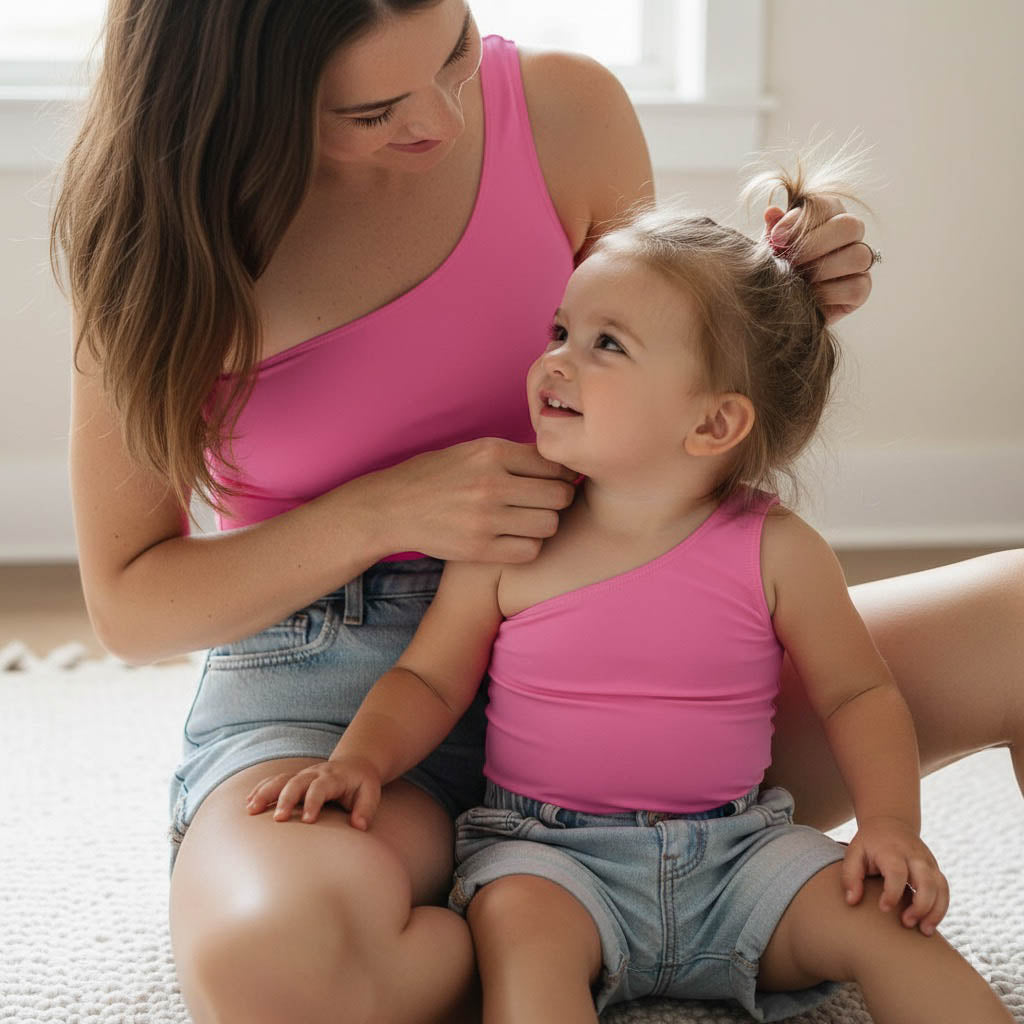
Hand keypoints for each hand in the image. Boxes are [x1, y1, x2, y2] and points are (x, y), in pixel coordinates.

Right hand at [245, 756, 382, 830]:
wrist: (355, 764)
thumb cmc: (362, 784)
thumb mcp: (371, 793)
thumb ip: (366, 809)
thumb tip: (360, 826)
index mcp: (334, 777)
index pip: (321, 788)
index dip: (314, 802)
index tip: (307, 820)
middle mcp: (315, 774)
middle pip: (296, 782)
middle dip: (285, 799)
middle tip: (277, 819)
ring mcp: (302, 775)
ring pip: (281, 779)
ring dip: (265, 793)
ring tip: (251, 809)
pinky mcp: (293, 778)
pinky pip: (274, 781)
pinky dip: (260, 789)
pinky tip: (248, 803)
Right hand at [366, 437, 578, 563]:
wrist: (392, 507)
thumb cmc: (435, 476)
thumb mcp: (470, 451)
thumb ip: (511, 455)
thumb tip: (559, 463)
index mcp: (491, 452)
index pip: (554, 463)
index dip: (562, 473)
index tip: (555, 480)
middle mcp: (491, 484)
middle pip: (559, 495)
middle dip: (558, 499)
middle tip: (547, 502)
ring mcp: (485, 519)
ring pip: (548, 524)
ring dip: (544, 524)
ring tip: (529, 520)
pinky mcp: (479, 549)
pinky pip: (529, 550)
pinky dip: (528, 546)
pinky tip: (515, 538)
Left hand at [764, 201, 872, 323]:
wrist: (778, 304)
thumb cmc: (778, 267)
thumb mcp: (771, 248)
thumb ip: (774, 229)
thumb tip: (771, 212)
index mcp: (829, 215)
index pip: (826, 205)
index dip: (800, 220)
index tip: (776, 238)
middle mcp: (850, 235)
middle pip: (850, 226)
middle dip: (815, 244)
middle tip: (791, 261)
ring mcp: (860, 262)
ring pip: (858, 256)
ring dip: (823, 269)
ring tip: (799, 279)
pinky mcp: (861, 289)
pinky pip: (855, 288)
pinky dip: (829, 293)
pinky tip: (809, 297)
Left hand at [841, 816, 948, 934]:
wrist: (890, 823)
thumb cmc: (869, 843)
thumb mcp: (854, 853)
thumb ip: (850, 876)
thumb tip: (852, 901)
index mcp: (892, 850)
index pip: (897, 872)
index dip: (892, 893)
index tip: (883, 908)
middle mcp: (914, 856)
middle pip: (926, 881)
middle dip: (920, 906)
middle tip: (906, 923)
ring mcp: (928, 862)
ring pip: (941, 888)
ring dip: (935, 912)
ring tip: (924, 931)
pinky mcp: (935, 870)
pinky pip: (945, 890)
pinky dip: (941, 908)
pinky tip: (930, 923)